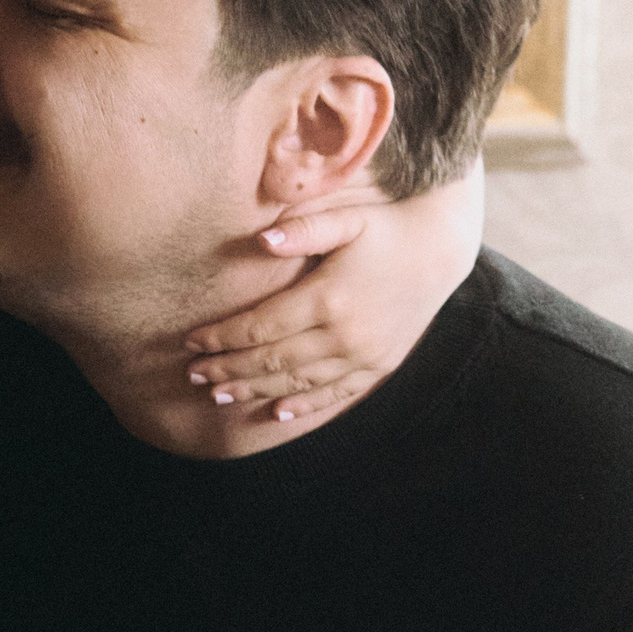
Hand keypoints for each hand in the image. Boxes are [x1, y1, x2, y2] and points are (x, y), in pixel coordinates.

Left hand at [183, 164, 484, 425]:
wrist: (441, 250)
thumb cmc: (385, 228)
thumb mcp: (347, 219)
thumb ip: (303, 229)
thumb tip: (261, 239)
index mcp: (328, 297)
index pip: (261, 326)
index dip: (222, 338)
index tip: (190, 344)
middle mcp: (344, 334)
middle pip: (272, 360)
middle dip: (228, 369)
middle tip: (193, 376)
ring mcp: (363, 355)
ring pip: (298, 382)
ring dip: (254, 391)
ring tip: (218, 395)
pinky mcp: (378, 365)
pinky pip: (334, 393)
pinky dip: (303, 405)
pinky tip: (275, 412)